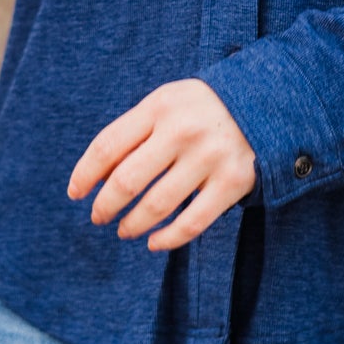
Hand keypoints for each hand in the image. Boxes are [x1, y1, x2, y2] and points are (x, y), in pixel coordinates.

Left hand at [67, 78, 256, 251]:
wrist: (268, 101)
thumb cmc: (202, 108)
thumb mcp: (167, 103)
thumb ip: (134, 132)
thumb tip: (97, 178)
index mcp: (160, 106)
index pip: (108, 146)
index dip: (85, 175)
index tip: (75, 194)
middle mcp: (183, 130)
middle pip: (127, 180)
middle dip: (105, 206)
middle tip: (99, 217)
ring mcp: (210, 157)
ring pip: (157, 206)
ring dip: (132, 225)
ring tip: (124, 230)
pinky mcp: (234, 181)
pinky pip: (192, 222)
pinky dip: (168, 239)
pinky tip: (154, 243)